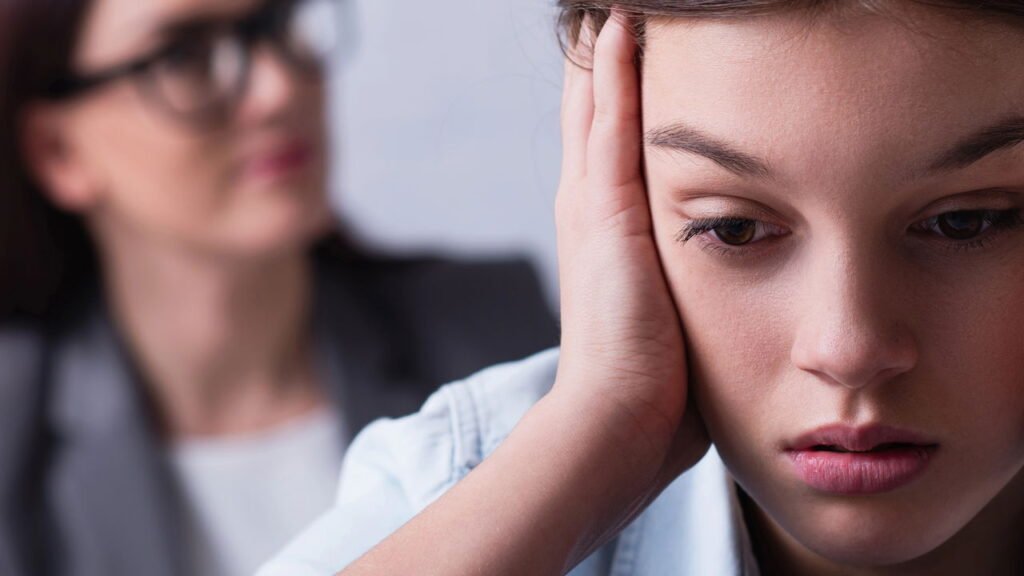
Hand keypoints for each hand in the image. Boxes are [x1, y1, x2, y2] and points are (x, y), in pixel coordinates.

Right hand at [551, 9, 709, 556]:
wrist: (612, 426)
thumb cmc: (649, 391)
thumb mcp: (669, 322)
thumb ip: (681, 292)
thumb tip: (726, 290)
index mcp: (602, 232)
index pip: (606, 143)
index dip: (616, 93)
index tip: (636, 45)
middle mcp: (586, 207)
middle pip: (593, 110)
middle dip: (607, 57)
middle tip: (619, 10)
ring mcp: (589, 206)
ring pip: (597, 104)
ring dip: (609, 49)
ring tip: (620, 6)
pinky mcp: (605, 214)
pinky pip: (611, 124)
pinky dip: (616, 72)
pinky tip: (623, 24)